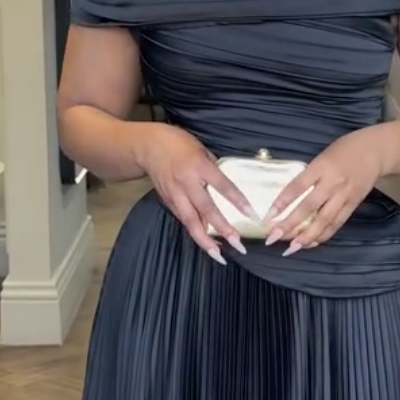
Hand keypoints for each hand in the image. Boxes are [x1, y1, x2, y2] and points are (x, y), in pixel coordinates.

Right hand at [139, 123, 253, 262]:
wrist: (148, 146)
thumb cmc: (179, 144)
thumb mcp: (202, 150)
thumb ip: (214, 170)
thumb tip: (226, 190)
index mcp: (199, 166)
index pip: (223, 186)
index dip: (237, 201)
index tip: (251, 214)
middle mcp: (187, 182)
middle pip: (207, 210)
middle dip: (223, 229)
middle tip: (238, 244)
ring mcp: (175, 194)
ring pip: (191, 221)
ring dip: (205, 240)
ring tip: (218, 256)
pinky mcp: (167, 201)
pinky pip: (183, 219)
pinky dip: (194, 231)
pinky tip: (205, 242)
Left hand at [264, 129, 383, 254]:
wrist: (376, 150)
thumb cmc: (344, 150)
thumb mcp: (322, 156)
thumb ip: (308, 176)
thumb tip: (289, 199)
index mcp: (321, 166)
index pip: (297, 186)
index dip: (282, 202)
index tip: (268, 217)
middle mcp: (333, 182)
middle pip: (309, 207)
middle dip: (290, 225)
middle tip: (273, 238)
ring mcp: (344, 195)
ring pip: (323, 220)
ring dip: (306, 236)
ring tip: (291, 248)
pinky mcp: (353, 204)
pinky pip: (336, 223)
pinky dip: (323, 235)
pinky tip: (310, 244)